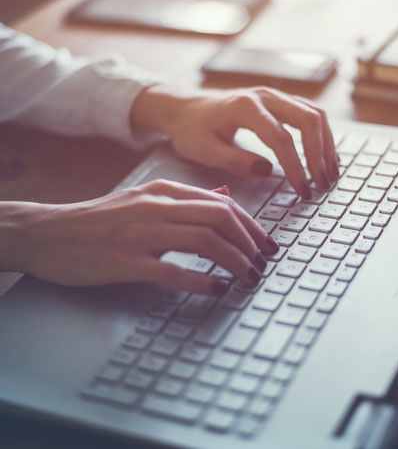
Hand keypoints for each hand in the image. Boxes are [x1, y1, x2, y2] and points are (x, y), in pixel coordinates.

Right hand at [0, 180, 278, 294]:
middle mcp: (156, 207)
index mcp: (164, 192)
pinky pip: (172, 270)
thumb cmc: (101, 219)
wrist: (50, 232)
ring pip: (203, 241)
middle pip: (220, 219)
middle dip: (250, 242)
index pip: (222, 204)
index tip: (265, 245)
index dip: (251, 226)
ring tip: (248, 277)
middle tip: (263, 263)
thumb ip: (185, 199)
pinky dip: (201, 280)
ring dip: (234, 261)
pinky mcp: (125, 262)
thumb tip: (224, 198)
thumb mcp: (144, 199)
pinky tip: (217, 289)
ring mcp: (140, 234)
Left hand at [131, 85, 338, 197]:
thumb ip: (234, 160)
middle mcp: (264, 96)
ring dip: (326, 143)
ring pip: (313, 114)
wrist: (185, 108)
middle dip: (319, 153)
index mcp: (245, 107)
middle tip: (322, 182)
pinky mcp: (278, 102)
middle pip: (307, 119)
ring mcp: (274, 96)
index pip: (280, 138)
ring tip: (330, 172)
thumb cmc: (192, 129)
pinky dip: (321, 134)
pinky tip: (324, 155)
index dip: (295, 166)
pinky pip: (309, 113)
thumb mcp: (204, 150)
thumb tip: (268, 170)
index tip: (302, 189)